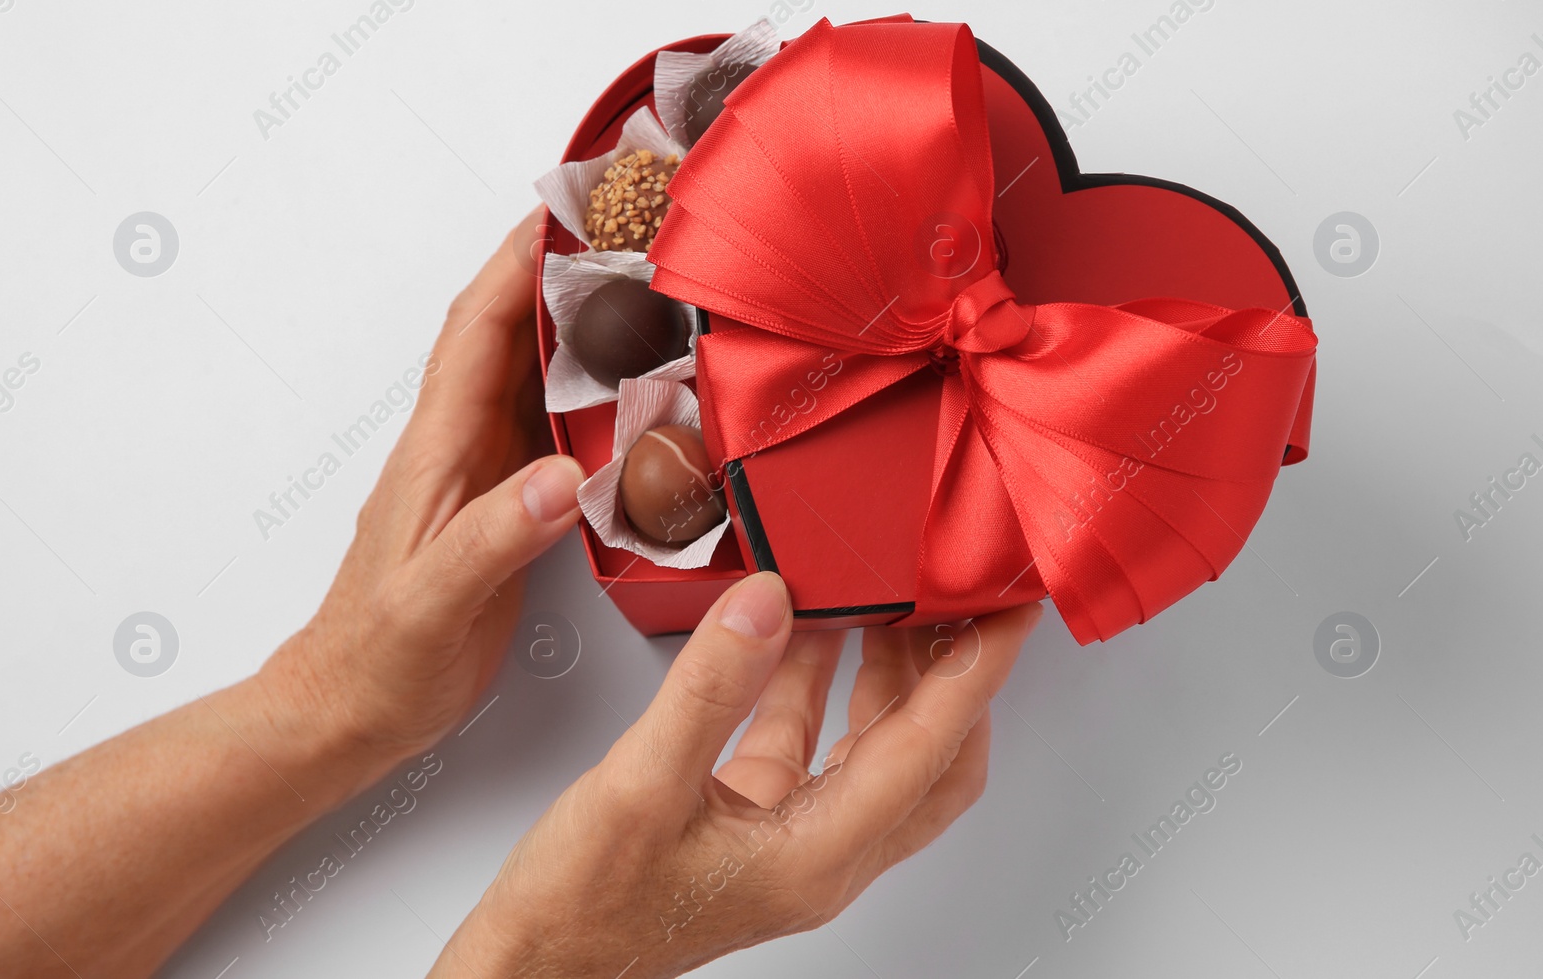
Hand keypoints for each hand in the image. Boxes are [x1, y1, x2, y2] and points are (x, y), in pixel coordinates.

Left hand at [260, 206, 583, 788]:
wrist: (350, 708)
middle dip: (554, 270)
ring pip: (530, 374)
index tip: (565, 212)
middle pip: (508, 332)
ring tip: (634, 284)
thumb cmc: (378, 657)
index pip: (479, 332)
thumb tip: (557, 477)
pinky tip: (625, 391)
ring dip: (573, 324)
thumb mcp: (432, 601)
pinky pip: (547, 426)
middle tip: (616, 226)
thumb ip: (493, 538)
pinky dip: (585, 392)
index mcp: (438, 450)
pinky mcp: (502, 505)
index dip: (518, 265)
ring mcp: (479, 473)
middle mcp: (457, 447)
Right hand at [436, 572, 1042, 977]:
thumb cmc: (584, 908)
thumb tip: (768, 605)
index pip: (929, 747)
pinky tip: (797, 634)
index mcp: (820, 853)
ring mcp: (789, 839)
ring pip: (873, 748)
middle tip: (960, 601)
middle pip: (928, 757)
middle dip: (952, 674)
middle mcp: (823, 852)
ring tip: (887, 601)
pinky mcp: (749, 823)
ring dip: (887, 674)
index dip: (979, 672)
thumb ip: (711, 689)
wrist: (532, 965)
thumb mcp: (641, 786)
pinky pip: (808, 742)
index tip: (1010, 612)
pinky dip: (816, 684)